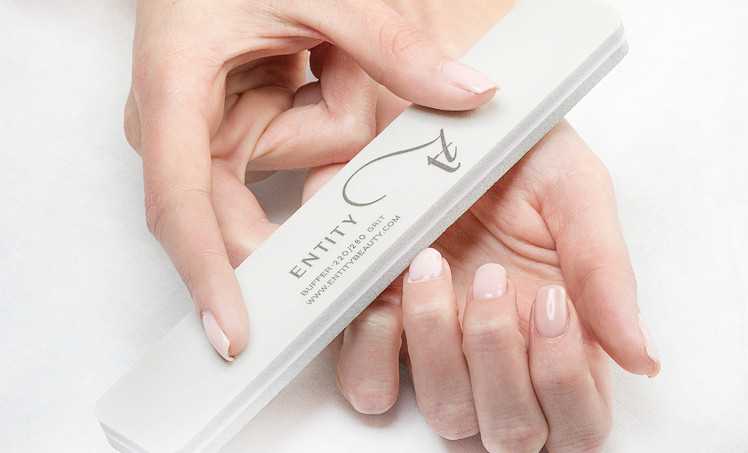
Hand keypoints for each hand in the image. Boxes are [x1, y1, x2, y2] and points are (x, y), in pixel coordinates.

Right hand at [123, 0, 495, 359]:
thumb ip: (393, 43)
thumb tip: (470, 92)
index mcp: (175, 89)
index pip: (182, 203)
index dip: (207, 273)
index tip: (236, 332)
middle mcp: (175, 122)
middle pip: (228, 209)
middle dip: (294, 208)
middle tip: (356, 219)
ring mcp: (201, 125)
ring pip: (273, 173)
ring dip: (318, 118)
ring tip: (314, 53)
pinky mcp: (230, 121)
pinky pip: (283, 147)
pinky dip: (315, 114)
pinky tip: (310, 60)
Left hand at [325, 121, 660, 451]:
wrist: (432, 111)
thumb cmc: (510, 148)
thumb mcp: (570, 189)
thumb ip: (604, 269)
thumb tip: (641, 357)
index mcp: (553, 327)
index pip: (576, 419)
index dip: (566, 385)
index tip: (552, 305)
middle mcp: (495, 349)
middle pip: (509, 430)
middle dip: (499, 359)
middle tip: (493, 277)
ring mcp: (433, 344)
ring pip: (444, 413)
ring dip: (439, 348)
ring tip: (431, 264)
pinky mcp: (374, 325)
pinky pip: (369, 384)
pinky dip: (375, 348)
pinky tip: (386, 289)